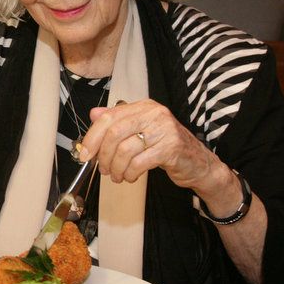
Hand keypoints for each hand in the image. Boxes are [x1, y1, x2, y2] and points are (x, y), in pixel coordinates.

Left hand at [79, 99, 219, 191]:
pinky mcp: (171, 148)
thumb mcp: (141, 131)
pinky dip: (130, 173)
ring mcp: (164, 130)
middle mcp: (154, 114)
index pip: (109, 117)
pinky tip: (130, 177)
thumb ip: (119, 121)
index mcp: (144, 107)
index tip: (84, 153)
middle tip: (102, 168)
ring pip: (125, 150)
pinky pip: (139, 162)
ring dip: (116, 168)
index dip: (92, 136)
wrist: (198, 163)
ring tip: (116, 176)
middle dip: (103, 155)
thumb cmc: (166, 147)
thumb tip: (93, 114)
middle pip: (115, 132)